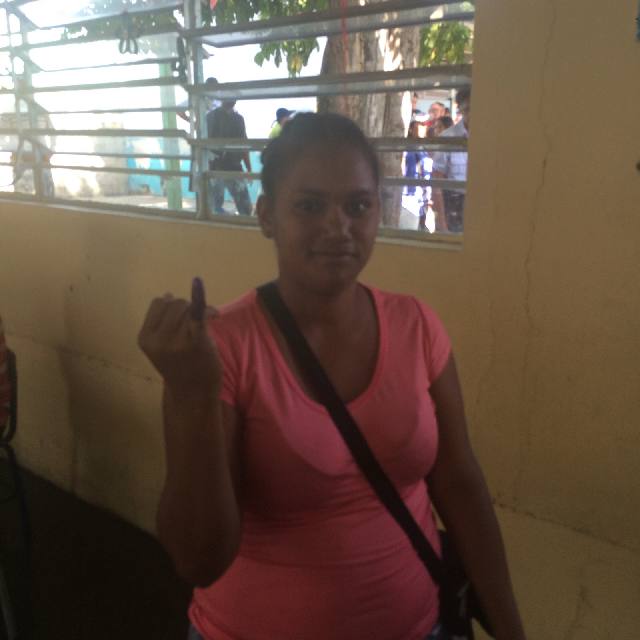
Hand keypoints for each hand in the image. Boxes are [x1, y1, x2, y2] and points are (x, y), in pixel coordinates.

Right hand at [138, 277, 221, 397]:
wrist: (194, 393)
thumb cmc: (181, 367)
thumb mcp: (161, 346)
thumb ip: (161, 322)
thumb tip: (167, 295)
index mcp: (145, 337)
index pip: (159, 303)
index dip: (174, 306)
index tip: (185, 316)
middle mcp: (158, 339)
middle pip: (176, 303)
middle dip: (188, 308)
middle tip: (199, 321)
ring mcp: (176, 341)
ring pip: (188, 306)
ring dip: (201, 308)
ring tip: (209, 320)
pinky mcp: (196, 341)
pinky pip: (196, 312)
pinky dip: (198, 296)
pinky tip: (197, 282)